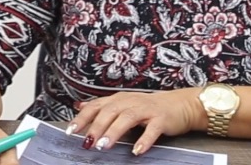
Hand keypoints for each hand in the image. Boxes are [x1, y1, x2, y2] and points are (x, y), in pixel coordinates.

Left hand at [65, 88, 202, 154]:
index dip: (83, 118)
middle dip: (96, 127)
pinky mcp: (161, 119)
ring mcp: (146, 109)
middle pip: (109, 112)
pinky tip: (136, 150)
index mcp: (118, 99)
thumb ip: (102, 106)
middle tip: (87, 142)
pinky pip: (151, 129)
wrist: (179, 105)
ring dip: (114, 132)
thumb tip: (80, 107)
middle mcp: (130, 101)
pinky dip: (143, 140)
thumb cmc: (148, 107)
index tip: (71, 131)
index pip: (96, 106)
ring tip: (104, 146)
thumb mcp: (123, 103)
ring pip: (127, 118)